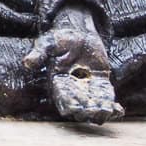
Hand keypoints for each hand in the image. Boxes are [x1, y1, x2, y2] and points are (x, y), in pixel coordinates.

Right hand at [23, 5, 123, 123]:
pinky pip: (106, 98)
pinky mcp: (101, 84)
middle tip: (94, 112)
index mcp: (58, 83)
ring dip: (100, 111)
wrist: (78, 32)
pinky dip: (112, 106)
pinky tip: (119, 111)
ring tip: (107, 112)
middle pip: (79, 106)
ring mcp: (88, 88)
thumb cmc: (61, 38)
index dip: (69, 103)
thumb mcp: (48, 43)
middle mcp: (73, 90)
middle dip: (86, 111)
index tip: (76, 107)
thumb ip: (39, 53)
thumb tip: (26, 62)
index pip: (63, 97)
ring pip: (94, 105)